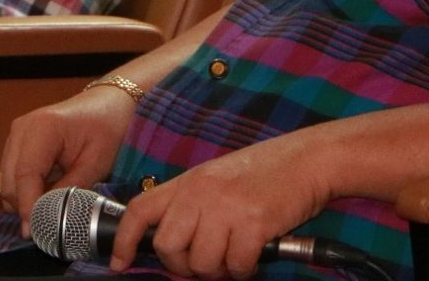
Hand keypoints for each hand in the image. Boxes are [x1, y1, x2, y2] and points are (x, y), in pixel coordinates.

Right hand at [0, 86, 138, 228]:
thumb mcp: (96, 162)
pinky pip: (11, 175)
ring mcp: (17, 135)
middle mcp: (22, 129)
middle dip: (24, 207)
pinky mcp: (18, 143)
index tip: (33, 231)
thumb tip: (48, 217)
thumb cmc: (108, 127)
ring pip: (6, 181)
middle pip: (9, 181)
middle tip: (47, 226)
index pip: (24, 174)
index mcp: (42, 127)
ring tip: (50, 210)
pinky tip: (46, 196)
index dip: (27, 206)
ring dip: (23, 200)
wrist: (109, 104)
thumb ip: (70, 189)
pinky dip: (25, 191)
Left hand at [110, 133, 331, 280]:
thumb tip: (176, 249)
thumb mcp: (217, 180)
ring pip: (201, 264)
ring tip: (234, 256)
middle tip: (206, 262)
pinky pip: (236, 266)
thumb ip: (193, 207)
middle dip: (184, 266)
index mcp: (188, 182)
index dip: (124, 241)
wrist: (308, 159)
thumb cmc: (265, 172)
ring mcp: (226, 208)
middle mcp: (201, 193)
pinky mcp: (253, 223)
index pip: (140, 210)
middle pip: (167, 247)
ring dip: (218, 270)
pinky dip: (245, 269)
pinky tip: (255, 255)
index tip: (120, 264)